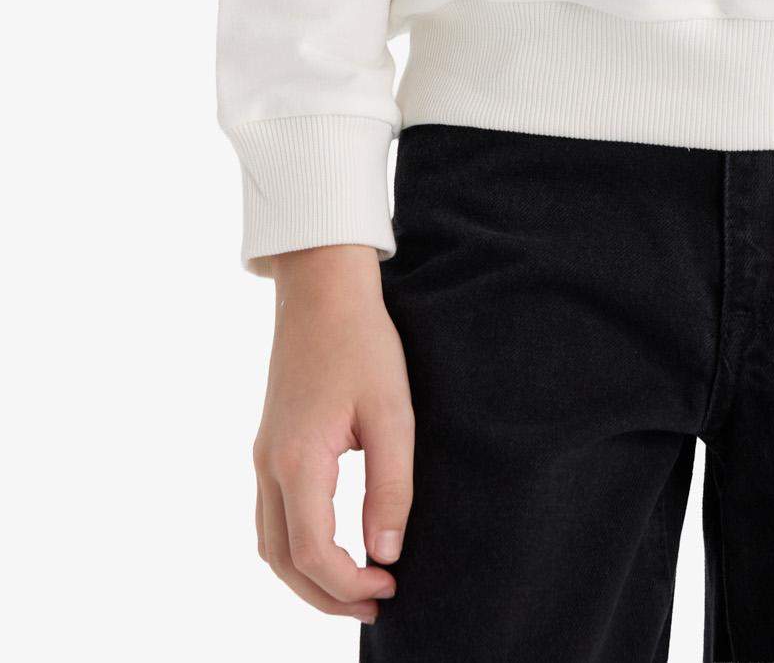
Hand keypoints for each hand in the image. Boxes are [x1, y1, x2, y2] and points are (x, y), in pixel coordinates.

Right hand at [253, 245, 413, 627]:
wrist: (322, 289)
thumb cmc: (362, 343)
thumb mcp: (392, 412)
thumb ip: (391, 485)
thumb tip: (387, 552)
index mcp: (298, 461)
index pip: (314, 553)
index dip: (350, 585)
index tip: (392, 584)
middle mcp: (269, 465)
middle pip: (284, 562)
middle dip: (327, 596)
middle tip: (378, 603)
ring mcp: (263, 456)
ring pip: (271, 545)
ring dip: (308, 578)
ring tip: (358, 586)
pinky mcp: (270, 445)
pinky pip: (271, 517)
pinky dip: (297, 549)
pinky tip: (333, 547)